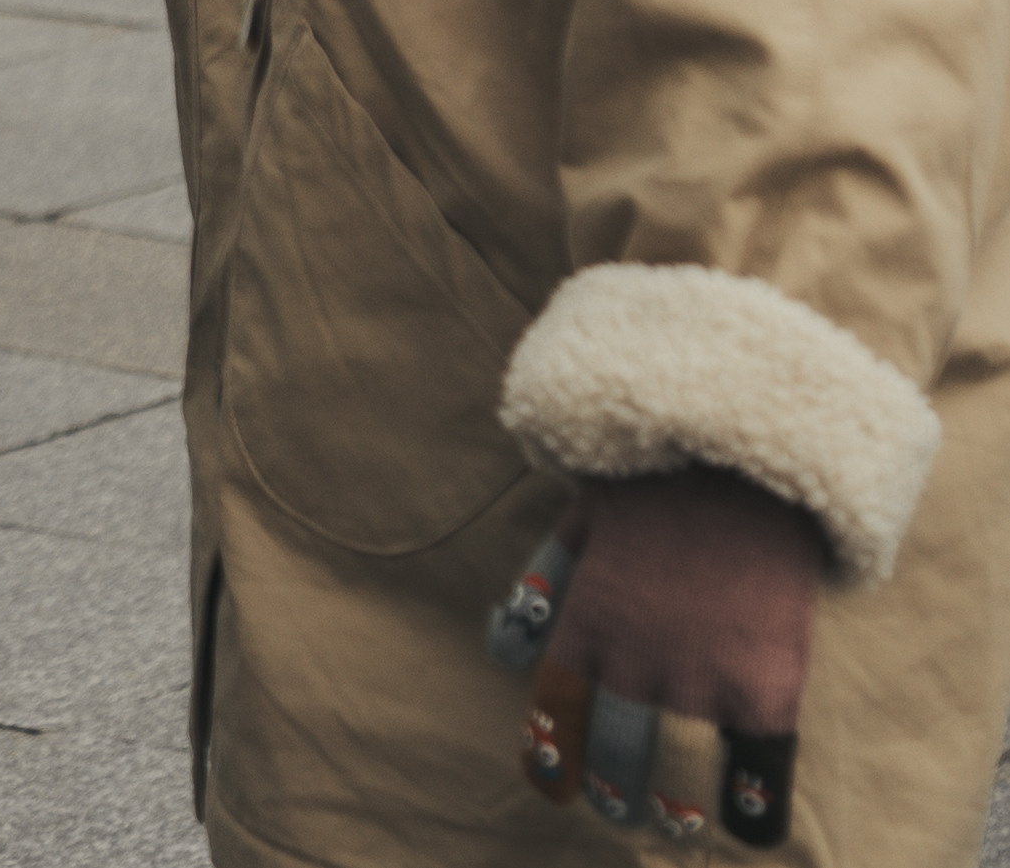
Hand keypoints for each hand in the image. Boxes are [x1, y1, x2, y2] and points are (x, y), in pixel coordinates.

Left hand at [488, 470, 822, 847]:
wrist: (747, 449)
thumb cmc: (662, 479)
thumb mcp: (582, 518)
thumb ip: (542, 584)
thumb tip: (502, 652)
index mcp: (587, 622)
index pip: (556, 716)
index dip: (554, 760)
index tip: (556, 785)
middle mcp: (635, 663)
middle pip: (617, 761)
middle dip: (616, 791)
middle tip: (623, 802)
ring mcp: (702, 680)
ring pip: (679, 779)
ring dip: (674, 809)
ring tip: (677, 819)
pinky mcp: (766, 688)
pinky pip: (758, 776)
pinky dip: (752, 809)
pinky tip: (750, 819)